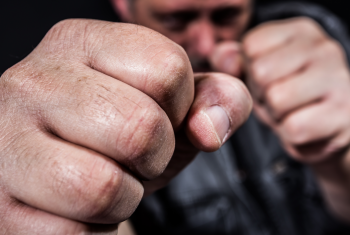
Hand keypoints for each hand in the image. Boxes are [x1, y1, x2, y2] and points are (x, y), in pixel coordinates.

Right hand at [0, 19, 251, 233]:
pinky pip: (73, 231)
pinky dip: (92, 229)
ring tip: (104, 179)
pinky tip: (74, 205)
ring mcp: (4, 142)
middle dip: (154, 156)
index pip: (167, 68)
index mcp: (81, 42)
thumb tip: (210, 129)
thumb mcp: (173, 106)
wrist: (63, 171)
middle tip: (131, 156)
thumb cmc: (120, 131)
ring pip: (102, 187)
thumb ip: (214, 99)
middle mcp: (33, 81)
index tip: (158, 117)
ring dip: (122, 197)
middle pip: (141, 128)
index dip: (179, 108)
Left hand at [242, 17, 349, 220]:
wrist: (324, 124)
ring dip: (275, 114)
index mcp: (300, 31)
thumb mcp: (255, 71)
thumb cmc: (285, 92)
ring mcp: (339, 80)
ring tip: (289, 111)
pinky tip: (302, 126)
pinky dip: (289, 134)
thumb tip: (221, 58)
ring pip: (277, 100)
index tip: (267, 79)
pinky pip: (294, 128)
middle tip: (277, 99)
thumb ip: (231, 59)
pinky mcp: (343, 115)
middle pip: (262, 73)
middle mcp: (324, 48)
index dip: (250, 70)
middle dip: (262, 94)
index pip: (251, 46)